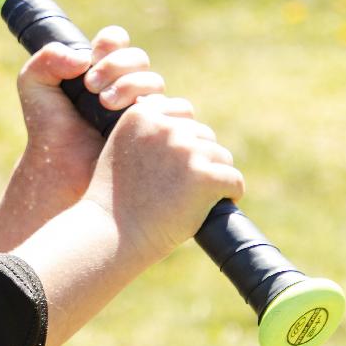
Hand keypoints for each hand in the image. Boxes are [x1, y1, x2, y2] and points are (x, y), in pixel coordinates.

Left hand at [17, 26, 165, 207]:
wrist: (61, 169)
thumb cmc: (49, 131)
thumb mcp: (34, 88)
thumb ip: (45, 60)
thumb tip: (82, 58)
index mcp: (100, 69)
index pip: (116, 40)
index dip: (109, 44)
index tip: (90, 60)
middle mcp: (125, 85)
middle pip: (138, 58)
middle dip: (116, 66)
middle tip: (91, 86)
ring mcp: (143, 107)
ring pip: (155, 81)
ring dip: (132, 86)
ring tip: (105, 105)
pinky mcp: (158, 129)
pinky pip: (177, 109)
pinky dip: (156, 109)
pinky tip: (131, 119)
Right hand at [83, 93, 245, 266]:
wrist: (112, 234)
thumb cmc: (116, 200)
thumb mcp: (121, 150)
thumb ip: (148, 133)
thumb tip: (188, 128)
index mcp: (142, 115)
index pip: (183, 110)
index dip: (184, 136)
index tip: (173, 161)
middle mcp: (165, 127)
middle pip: (204, 135)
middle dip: (199, 158)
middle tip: (181, 186)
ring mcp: (186, 150)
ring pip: (222, 157)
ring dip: (214, 175)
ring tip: (193, 198)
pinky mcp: (205, 176)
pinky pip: (234, 180)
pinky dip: (230, 193)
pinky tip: (215, 205)